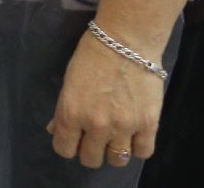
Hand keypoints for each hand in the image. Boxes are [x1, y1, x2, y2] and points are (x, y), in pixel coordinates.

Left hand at [45, 31, 164, 169]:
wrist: (125, 42)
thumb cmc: (91, 57)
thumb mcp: (68, 82)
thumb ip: (62, 111)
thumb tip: (54, 130)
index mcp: (71, 113)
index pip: (64, 149)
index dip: (67, 145)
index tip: (73, 139)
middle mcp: (96, 125)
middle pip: (91, 159)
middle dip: (89, 150)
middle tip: (94, 137)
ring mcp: (124, 127)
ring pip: (117, 160)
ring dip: (113, 152)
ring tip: (114, 138)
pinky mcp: (149, 124)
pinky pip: (143, 152)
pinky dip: (137, 147)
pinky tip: (133, 136)